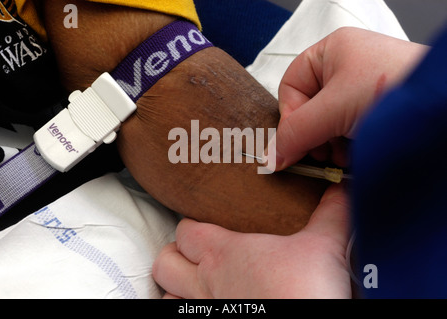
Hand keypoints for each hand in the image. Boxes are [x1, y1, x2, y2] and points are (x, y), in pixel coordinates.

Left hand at [153, 183, 350, 298]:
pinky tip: (212, 305)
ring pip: (167, 294)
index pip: (186, 231)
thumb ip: (331, 212)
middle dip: (175, 255)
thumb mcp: (325, 245)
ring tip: (197, 284)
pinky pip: (181, 316)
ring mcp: (205, 310)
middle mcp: (207, 282)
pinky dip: (187, 309)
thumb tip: (343, 188)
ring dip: (176, 288)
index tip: (205, 226)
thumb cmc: (307, 290)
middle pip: (165, 262)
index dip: (191, 226)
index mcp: (225, 252)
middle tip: (195, 255)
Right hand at [264, 27, 427, 169]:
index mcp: (331, 51)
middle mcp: (345, 67)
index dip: (291, 116)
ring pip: (327, 122)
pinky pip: (346, 129)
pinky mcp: (375, 108)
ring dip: (330, 144)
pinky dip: (347, 145)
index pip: (291, 86)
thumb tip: (270, 157)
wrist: (444, 108)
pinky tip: (357, 153)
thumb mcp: (334, 110)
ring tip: (345, 154)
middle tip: (323, 152)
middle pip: (308, 107)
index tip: (297, 142)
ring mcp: (362, 88)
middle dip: (314, 134)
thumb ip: (297, 133)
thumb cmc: (396, 88)